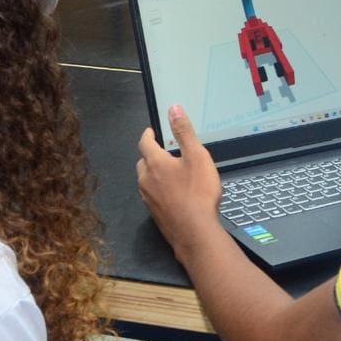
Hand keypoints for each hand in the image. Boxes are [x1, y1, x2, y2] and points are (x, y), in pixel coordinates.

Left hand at [136, 105, 223, 259]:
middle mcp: (146, 180)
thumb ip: (184, 131)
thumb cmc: (198, 192)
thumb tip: (173, 108)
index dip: (148, 134)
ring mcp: (148, 198)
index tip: (152, 130)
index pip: (145, 143)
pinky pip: (152, 195)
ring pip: (146, 180)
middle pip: (143, 162)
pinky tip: (173, 194)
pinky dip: (159, 189)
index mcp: (155, 163)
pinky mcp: (154, 213)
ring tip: (170, 172)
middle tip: (164, 151)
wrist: (194, 232)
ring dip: (154, 173)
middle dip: (151, 154)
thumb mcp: (197, 156)